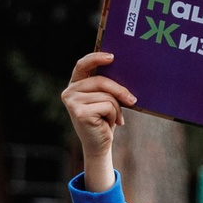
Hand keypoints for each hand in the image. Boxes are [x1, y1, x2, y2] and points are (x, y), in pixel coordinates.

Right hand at [61, 52, 135, 193]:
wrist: (99, 145)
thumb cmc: (104, 120)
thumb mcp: (105, 99)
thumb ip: (107, 86)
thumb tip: (125, 72)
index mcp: (75, 84)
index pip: (82, 64)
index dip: (96, 58)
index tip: (112, 57)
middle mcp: (70, 92)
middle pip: (101, 81)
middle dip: (120, 90)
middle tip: (133, 100)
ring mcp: (72, 102)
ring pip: (106, 95)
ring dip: (117, 108)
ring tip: (114, 118)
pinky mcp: (80, 112)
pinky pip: (107, 105)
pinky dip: (114, 115)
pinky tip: (109, 124)